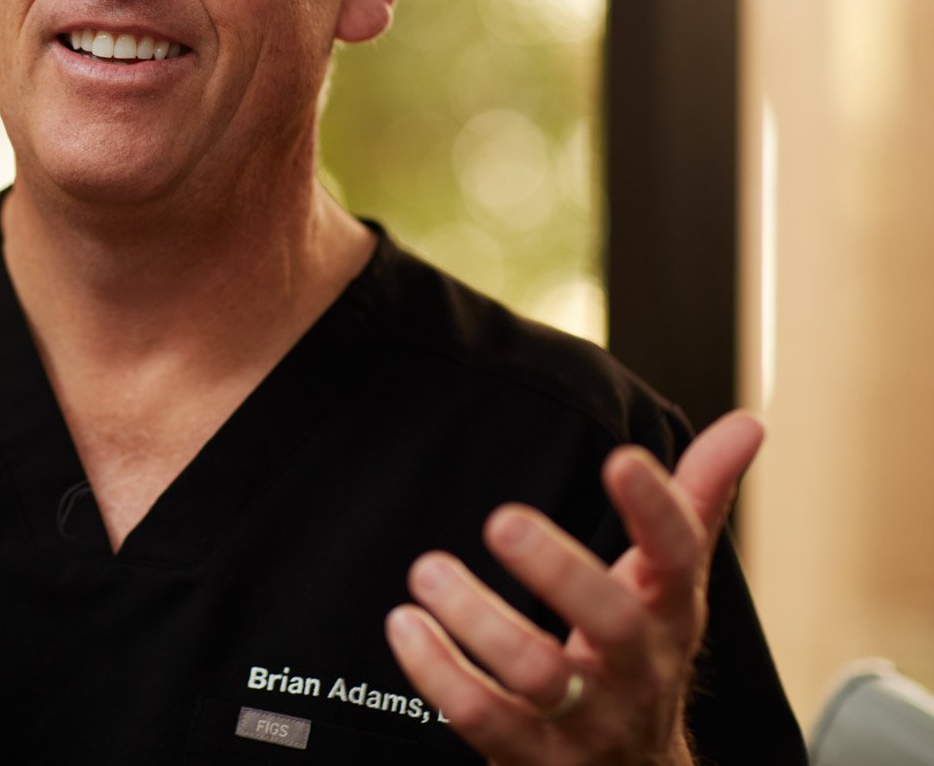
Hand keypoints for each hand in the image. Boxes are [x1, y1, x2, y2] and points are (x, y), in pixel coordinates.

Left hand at [383, 411, 764, 765]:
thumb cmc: (641, 653)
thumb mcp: (673, 584)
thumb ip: (697, 501)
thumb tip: (750, 422)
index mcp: (670, 611)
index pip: (679, 556)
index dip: (656, 510)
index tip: (620, 460)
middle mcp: (637, 666)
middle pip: (612, 621)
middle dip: (560, 571)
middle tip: (502, 521)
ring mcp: (588, 718)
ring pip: (539, 675)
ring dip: (479, 620)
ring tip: (427, 571)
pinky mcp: (534, 754)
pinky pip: (485, 718)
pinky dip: (438, 674)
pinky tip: (405, 625)